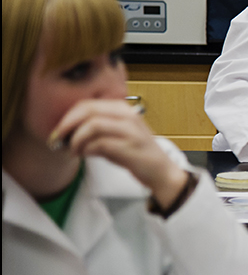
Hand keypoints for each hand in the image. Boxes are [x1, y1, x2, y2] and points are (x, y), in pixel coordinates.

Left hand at [48, 99, 187, 209]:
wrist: (160, 170)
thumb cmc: (135, 152)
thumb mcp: (117, 132)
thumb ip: (97, 126)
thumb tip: (67, 129)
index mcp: (122, 109)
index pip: (87, 104)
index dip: (68, 117)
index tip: (59, 131)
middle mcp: (127, 116)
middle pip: (88, 111)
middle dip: (68, 125)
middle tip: (59, 139)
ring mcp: (130, 131)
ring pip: (92, 126)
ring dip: (77, 140)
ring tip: (74, 151)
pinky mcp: (129, 147)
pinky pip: (99, 144)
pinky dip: (87, 150)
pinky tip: (86, 155)